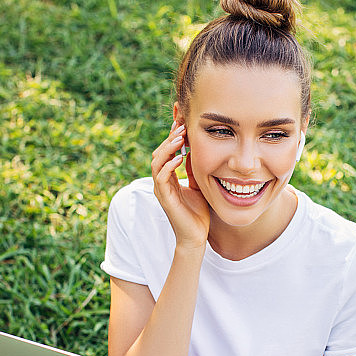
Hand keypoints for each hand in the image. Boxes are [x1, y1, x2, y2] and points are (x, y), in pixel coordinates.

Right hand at [151, 121, 209, 249]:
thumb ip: (193, 169)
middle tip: (181, 123)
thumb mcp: (198, 184)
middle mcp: (162, 181)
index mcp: (169, 176)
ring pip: (157, 162)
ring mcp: (161, 189)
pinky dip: (168, 166)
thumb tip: (195, 150)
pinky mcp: (164, 198)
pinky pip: (161, 178)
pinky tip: (179, 158)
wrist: (195, 236)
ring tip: (180, 136)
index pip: (167, 150)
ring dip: (168, 148)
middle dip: (169, 136)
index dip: (172, 134)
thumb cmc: (197, 212)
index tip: (180, 119)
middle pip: (159, 152)